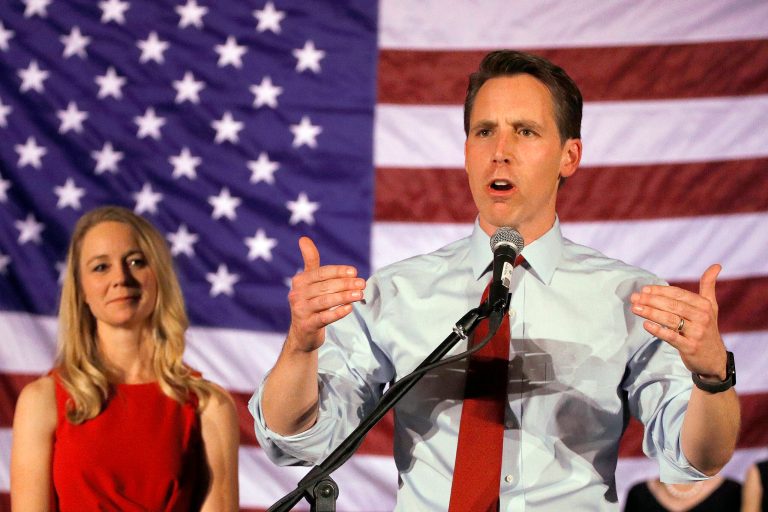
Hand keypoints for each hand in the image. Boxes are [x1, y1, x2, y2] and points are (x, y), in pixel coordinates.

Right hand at [286, 237, 365, 352]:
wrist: (302, 333)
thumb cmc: (310, 302)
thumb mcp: (308, 281)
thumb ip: (309, 260)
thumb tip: (303, 238)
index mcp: (299, 281)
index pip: (321, 273)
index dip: (338, 271)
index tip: (354, 271)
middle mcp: (297, 295)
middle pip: (325, 287)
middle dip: (345, 284)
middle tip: (362, 283)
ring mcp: (301, 311)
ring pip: (325, 301)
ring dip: (344, 296)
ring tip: (360, 294)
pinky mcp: (307, 325)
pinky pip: (324, 318)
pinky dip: (337, 313)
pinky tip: (350, 308)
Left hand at [630, 264, 726, 379]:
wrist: (714, 358)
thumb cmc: (707, 328)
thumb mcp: (711, 306)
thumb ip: (709, 286)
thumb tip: (716, 265)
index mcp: (705, 305)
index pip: (679, 294)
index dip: (660, 290)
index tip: (644, 289)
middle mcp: (702, 317)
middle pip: (672, 305)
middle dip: (651, 300)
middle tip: (634, 297)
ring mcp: (697, 333)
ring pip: (670, 320)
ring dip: (650, 312)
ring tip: (635, 308)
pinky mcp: (690, 347)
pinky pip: (671, 337)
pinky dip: (658, 330)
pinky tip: (645, 324)